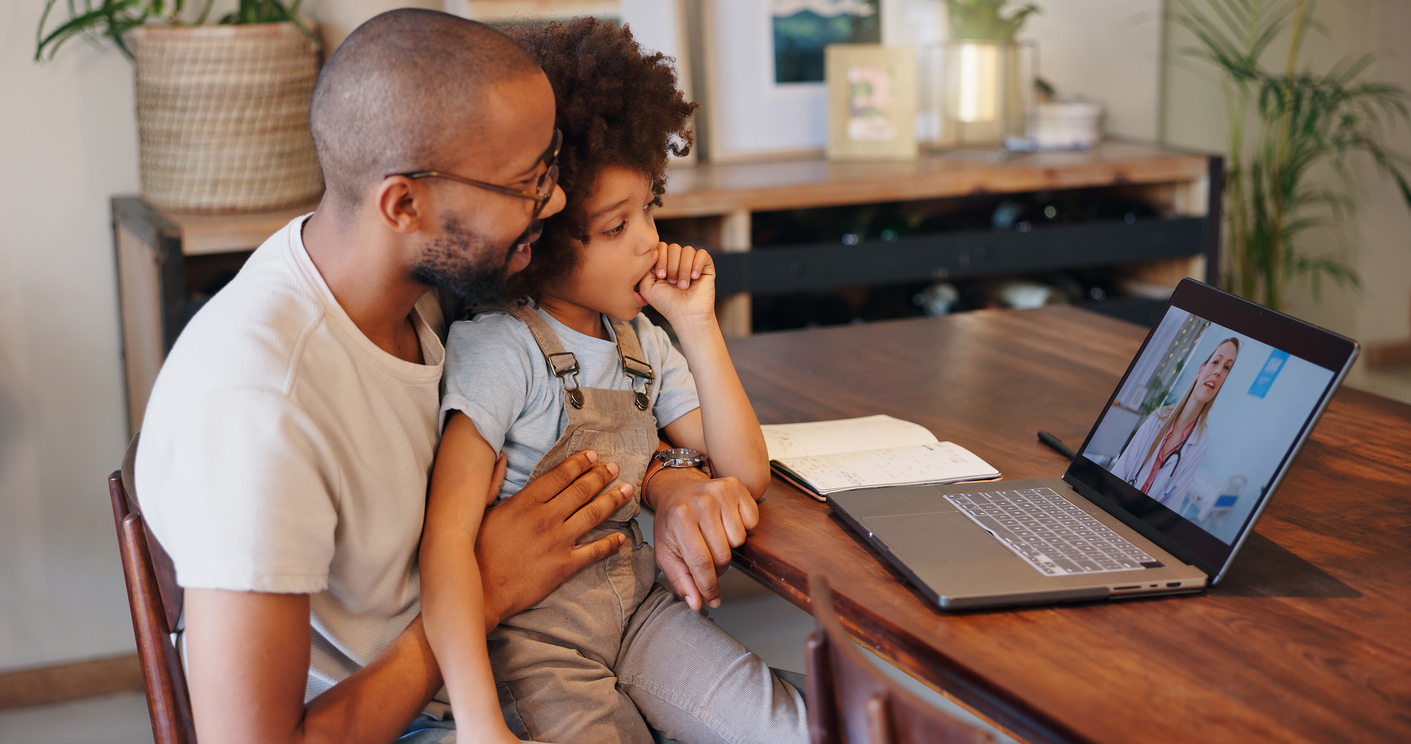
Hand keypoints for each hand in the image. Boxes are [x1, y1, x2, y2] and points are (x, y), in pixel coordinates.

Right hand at [476, 451, 633, 631]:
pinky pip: (593, 551)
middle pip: (580, 490)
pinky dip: (610, 543)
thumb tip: (499, 457)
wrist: (480, 591)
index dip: (578, 463)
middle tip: (614, 468)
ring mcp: (557, 542)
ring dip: (612, 501)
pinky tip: (621, 536)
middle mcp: (545, 518)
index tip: (592, 455)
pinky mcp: (564, 566)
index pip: (559, 476)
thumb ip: (492, 482)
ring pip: (592, 515)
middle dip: (600, 476)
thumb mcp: (479, 511)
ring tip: (626, 491)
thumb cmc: (474, 552)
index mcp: (525, 502)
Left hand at [637, 242, 714, 327]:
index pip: (661, 247)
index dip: (660, 258)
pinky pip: (703, 254)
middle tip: (672, 282)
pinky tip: (694, 277)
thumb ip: (644, 268)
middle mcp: (678, 260)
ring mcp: (692, 262)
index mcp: (664, 263)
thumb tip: (652, 253)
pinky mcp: (706, 266)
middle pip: (674, 247)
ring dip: (683, 269)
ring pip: (688, 250)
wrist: (686, 316)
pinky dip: (697, 264)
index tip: (661, 276)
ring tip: (683, 285)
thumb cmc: (667, 304)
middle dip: (672, 265)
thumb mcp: (647, 287)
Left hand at [646, 466, 758, 610]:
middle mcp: (701, 503)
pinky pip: (752, 521)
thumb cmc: (671, 523)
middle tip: (707, 557)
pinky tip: (726, 522)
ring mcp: (720, 492)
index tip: (712, 598)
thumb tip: (697, 604)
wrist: (676, 488)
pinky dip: (743, 527)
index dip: (709, 586)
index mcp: (680, 519)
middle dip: (717, 566)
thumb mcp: (666, 552)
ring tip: (714, 536)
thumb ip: (680, 580)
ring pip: (739, 540)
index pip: (701, 563)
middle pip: (724, 554)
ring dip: (729, 545)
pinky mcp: (736, 486)